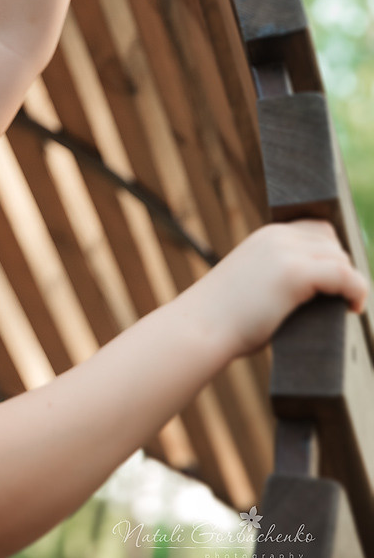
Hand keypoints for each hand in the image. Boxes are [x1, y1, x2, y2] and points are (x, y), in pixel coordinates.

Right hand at [193, 220, 368, 358]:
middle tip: (342, 298)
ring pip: (340, 256)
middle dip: (342, 267)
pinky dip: (357, 290)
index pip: (316, 229)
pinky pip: (344, 275)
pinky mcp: (294, 274)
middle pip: (331, 240)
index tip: (335, 283)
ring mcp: (286, 252)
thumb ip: (277, 277)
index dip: (331, 254)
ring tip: (348, 305)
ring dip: (350, 280)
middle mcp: (277, 236)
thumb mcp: (252, 284)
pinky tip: (354, 308)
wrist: (200, 327)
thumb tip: (309, 295)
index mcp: (266, 236)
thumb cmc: (223, 318)